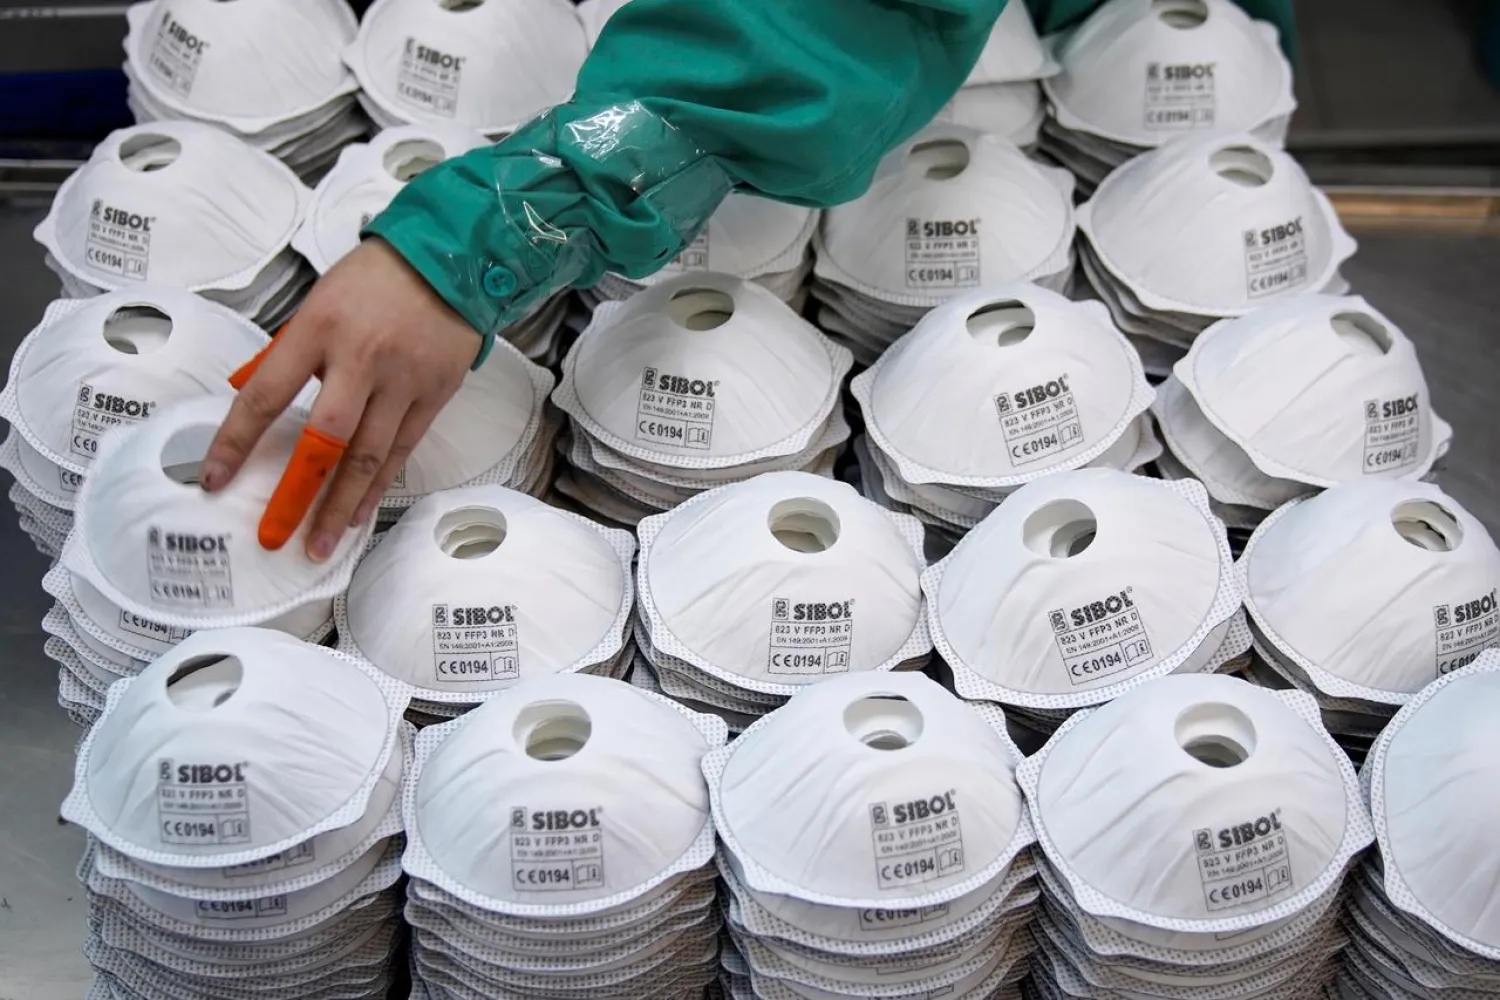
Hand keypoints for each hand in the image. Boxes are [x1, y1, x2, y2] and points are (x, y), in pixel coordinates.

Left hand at [202, 238, 479, 561]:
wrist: (451, 258)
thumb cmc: (376, 278)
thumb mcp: (318, 300)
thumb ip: (289, 350)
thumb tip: (251, 394)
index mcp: (319, 329)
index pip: (267, 395)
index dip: (237, 441)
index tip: (215, 479)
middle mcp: (361, 359)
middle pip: (326, 438)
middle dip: (298, 493)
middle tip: (275, 535)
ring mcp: (402, 381)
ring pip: (368, 456)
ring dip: (342, 506)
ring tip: (321, 544)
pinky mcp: (434, 395)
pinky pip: (402, 450)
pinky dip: (379, 486)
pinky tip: (360, 513)